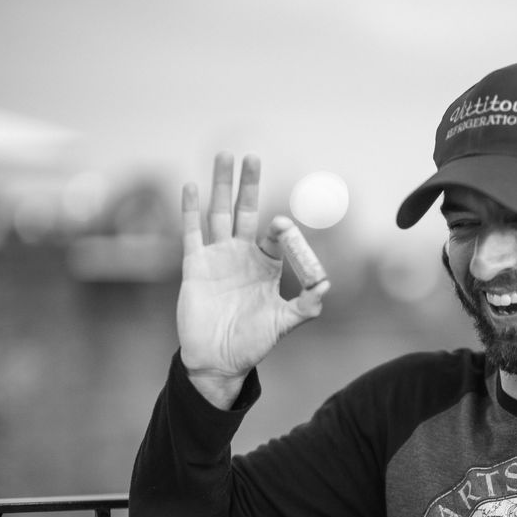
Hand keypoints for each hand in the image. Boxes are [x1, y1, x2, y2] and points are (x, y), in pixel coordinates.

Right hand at [178, 152, 328, 407]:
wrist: (219, 360)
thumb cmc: (253, 342)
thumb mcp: (284, 323)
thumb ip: (306, 305)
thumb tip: (326, 285)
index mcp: (266, 264)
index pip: (274, 233)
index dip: (281, 228)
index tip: (282, 227)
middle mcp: (241, 254)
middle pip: (244, 210)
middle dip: (248, 183)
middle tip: (252, 156)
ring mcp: (217, 257)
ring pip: (218, 212)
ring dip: (220, 184)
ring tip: (223, 155)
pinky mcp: (194, 266)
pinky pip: (191, 232)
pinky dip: (190, 209)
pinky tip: (191, 186)